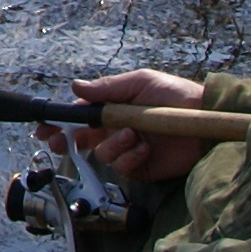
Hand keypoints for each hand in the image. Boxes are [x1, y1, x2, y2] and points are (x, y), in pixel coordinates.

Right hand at [49, 67, 214, 184]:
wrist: (205, 121)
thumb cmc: (176, 96)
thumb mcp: (140, 83)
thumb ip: (108, 87)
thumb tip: (76, 86)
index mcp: (113, 108)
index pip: (79, 116)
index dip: (60, 122)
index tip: (45, 126)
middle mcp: (116, 130)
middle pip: (81, 140)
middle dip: (67, 141)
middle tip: (60, 141)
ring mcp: (127, 150)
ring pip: (102, 154)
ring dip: (114, 144)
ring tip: (134, 134)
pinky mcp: (141, 167)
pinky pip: (122, 168)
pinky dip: (130, 157)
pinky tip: (145, 148)